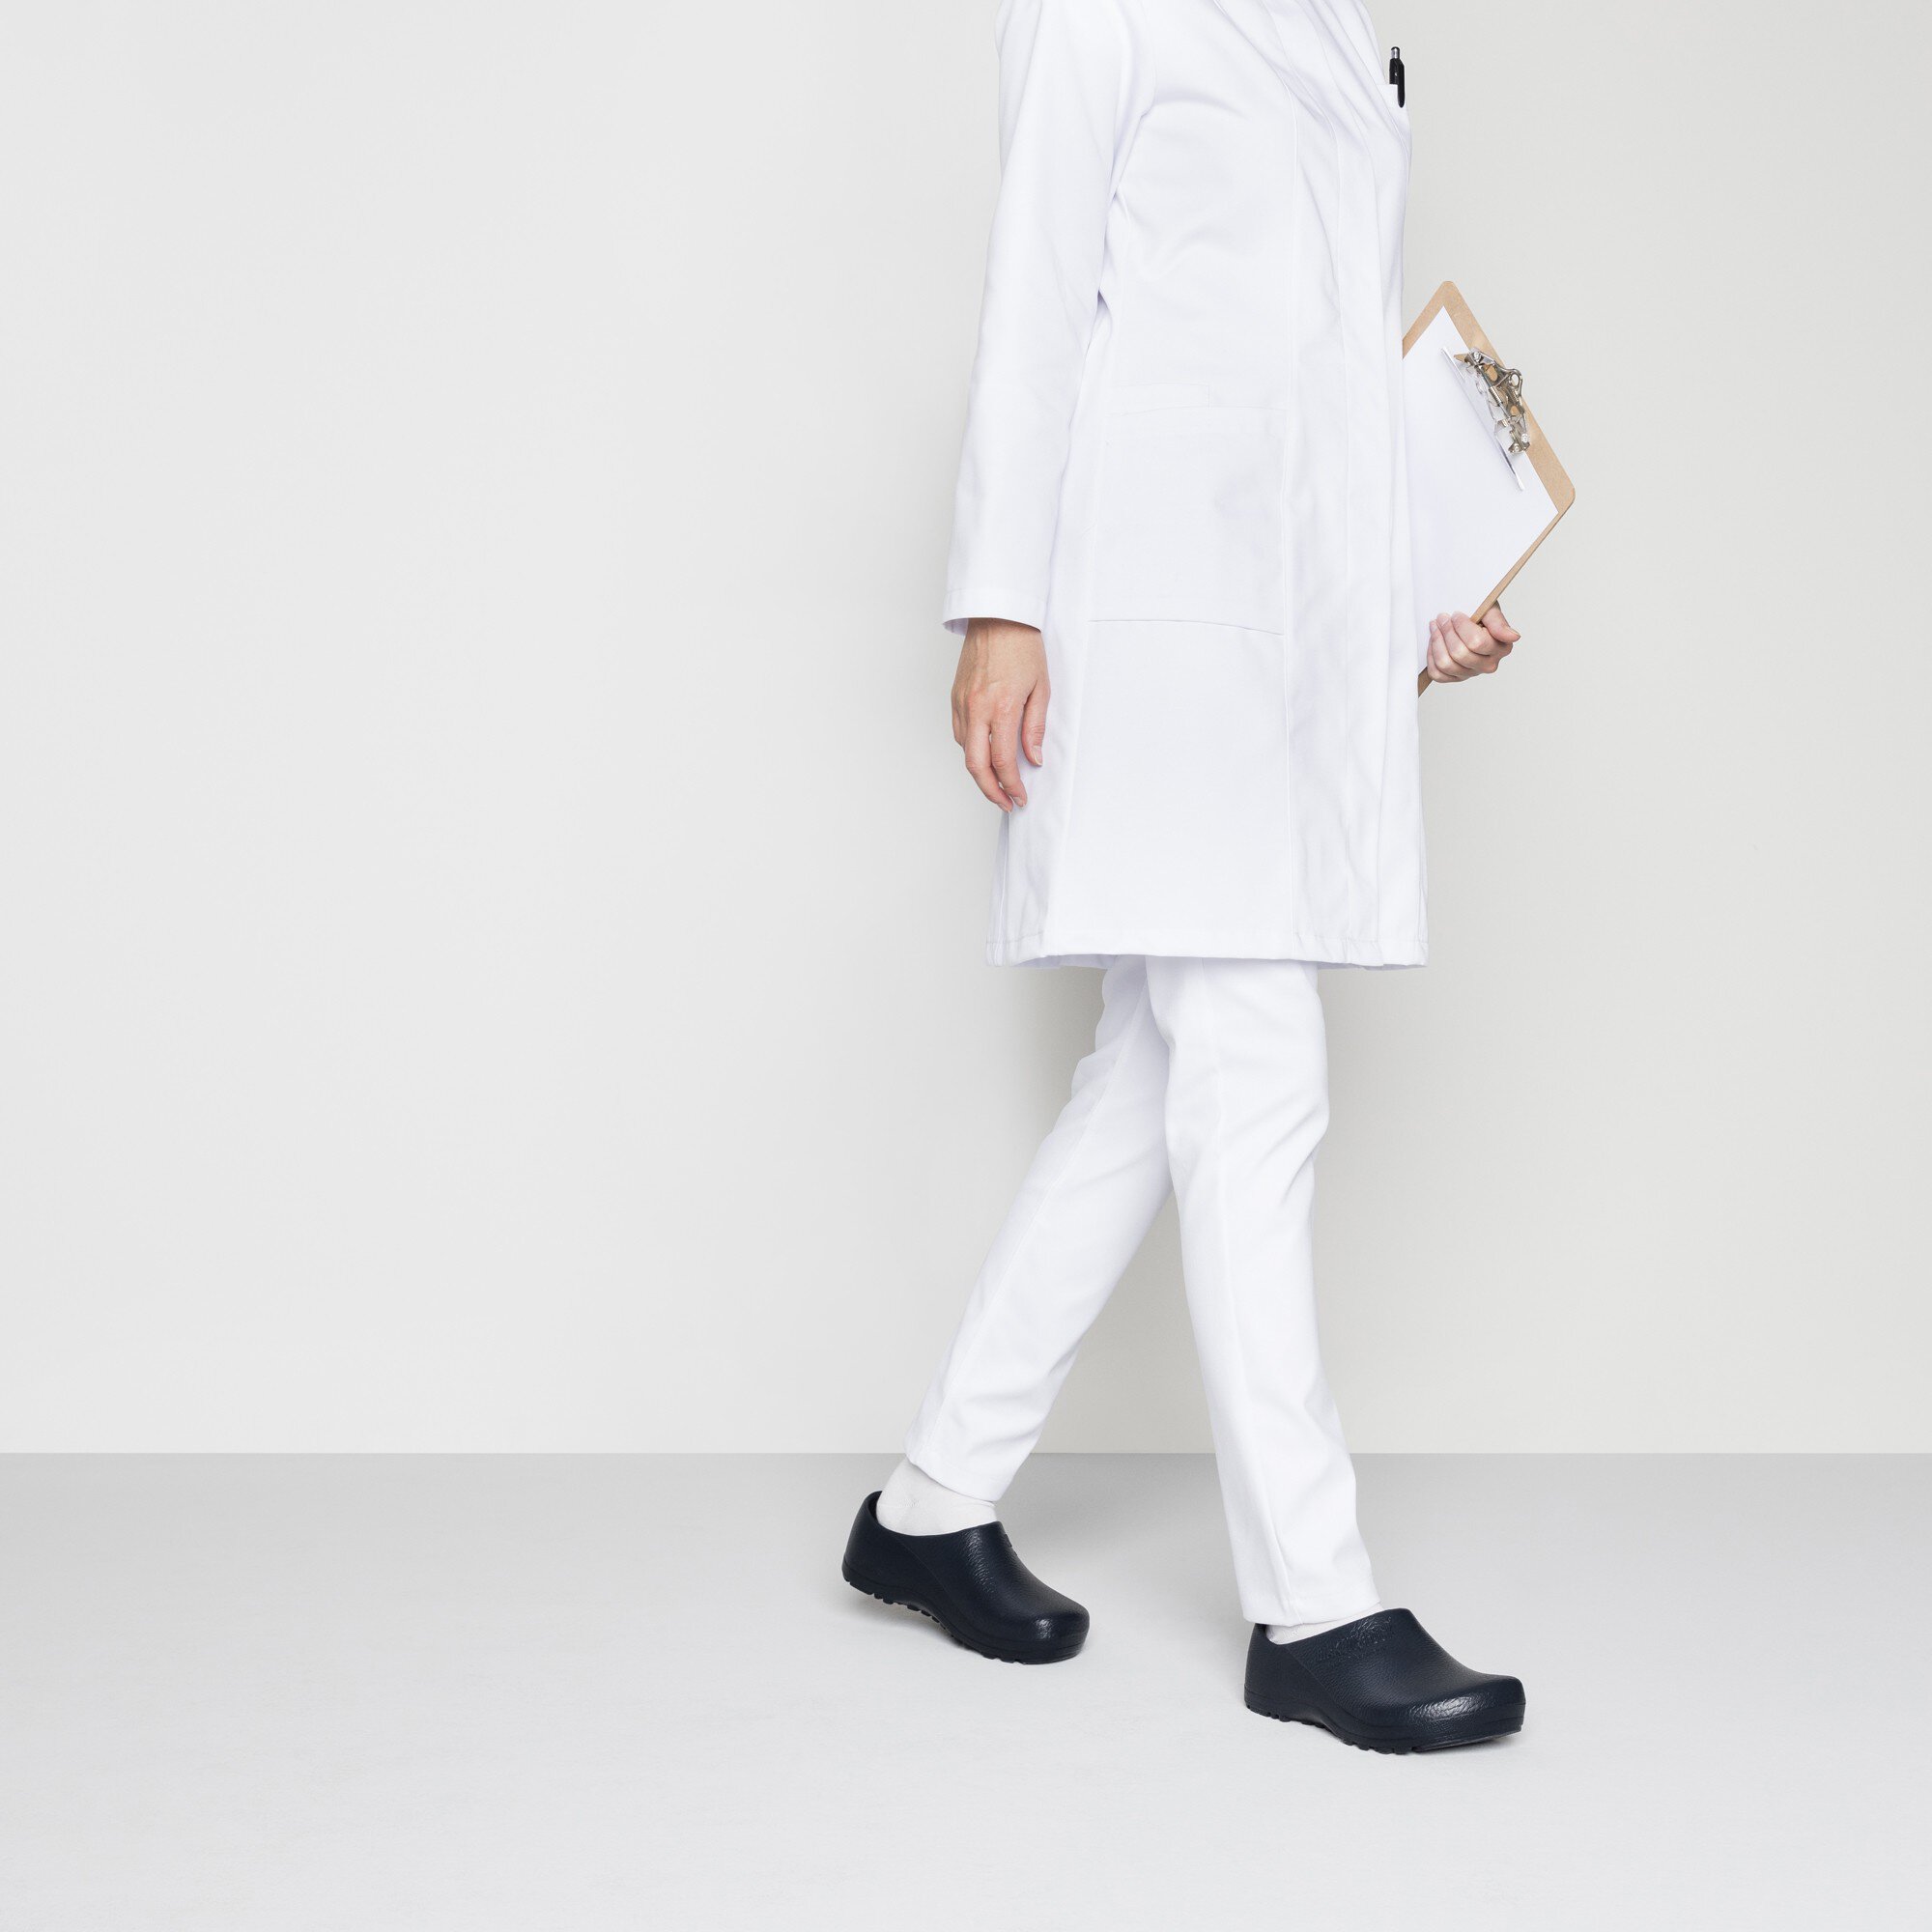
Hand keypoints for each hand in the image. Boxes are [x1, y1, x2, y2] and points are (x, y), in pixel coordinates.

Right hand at [951, 618, 1047, 810]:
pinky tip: (984, 754)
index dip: (1011, 786)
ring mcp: (962, 703)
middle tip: (1006, 803)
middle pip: (975, 765)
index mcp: (1001, 707)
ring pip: (964, 751)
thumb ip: (1035, 727)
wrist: (997, 617)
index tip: (1020, 797)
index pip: (1003, 761)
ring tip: (998, 783)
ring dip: (980, 772)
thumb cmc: (1022, 646)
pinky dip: (970, 750)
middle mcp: (976, 708)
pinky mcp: (955, 697)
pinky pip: (959, 733)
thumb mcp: (1041, 688)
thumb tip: (1033, 759)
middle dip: (990, 790)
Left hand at [1425, 606, 1518, 682]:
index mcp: (1501, 648)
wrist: (1470, 619)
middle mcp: (1489, 664)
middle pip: (1459, 654)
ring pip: (1446, 664)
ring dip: (1436, 643)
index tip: (1456, 615)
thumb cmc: (1480, 614)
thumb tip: (1514, 637)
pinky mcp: (1457, 678)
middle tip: (1442, 618)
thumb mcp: (1490, 610)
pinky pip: (1438, 674)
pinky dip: (1431, 657)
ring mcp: (1472, 673)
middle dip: (1447, 632)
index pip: (1476, 642)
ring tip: (1436, 628)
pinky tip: (1435, 643)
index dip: (1461, 627)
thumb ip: (1499, 623)